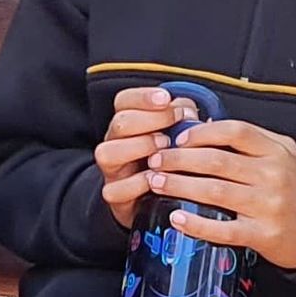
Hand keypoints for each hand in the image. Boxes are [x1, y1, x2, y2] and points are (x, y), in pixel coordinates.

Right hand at [95, 85, 187, 227]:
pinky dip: (138, 183)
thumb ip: (182, 117)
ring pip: (107, 152)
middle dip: (151, 120)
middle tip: (175, 123)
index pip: (124, 101)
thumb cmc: (167, 160)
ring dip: (140, 147)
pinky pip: (116, 188)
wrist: (152, 199)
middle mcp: (115, 142)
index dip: (143, 97)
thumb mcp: (177, 132)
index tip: (165, 99)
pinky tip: (157, 178)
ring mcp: (112, 169)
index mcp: (128, 123)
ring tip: (165, 148)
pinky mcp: (114, 194)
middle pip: (119, 123)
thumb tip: (188, 112)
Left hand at [143, 117, 295, 267]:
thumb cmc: (294, 189)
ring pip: (215, 191)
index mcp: (276, 151)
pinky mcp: (262, 234)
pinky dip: (197, 224)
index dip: (203, 133)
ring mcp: (268, 206)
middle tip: (155, 160)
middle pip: (218, 161)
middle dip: (180, 159)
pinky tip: (176, 218)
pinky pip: (223, 229)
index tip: (177, 137)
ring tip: (156, 183)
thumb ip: (250, 141)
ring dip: (180, 186)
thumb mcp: (283, 155)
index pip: (235, 132)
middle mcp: (273, 175)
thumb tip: (205, 127)